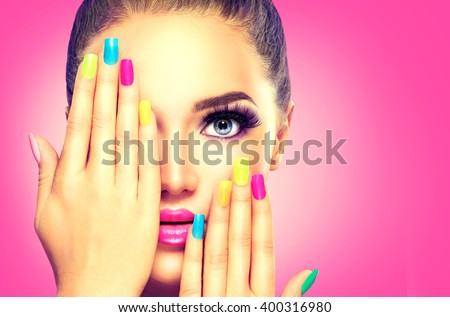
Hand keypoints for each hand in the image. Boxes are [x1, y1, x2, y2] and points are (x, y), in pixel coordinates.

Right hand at [29, 45, 159, 295]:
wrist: (97, 289)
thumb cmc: (69, 253)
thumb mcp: (45, 215)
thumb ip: (44, 173)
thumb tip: (37, 137)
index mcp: (66, 183)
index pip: (77, 127)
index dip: (84, 93)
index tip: (91, 66)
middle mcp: (93, 184)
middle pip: (103, 124)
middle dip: (108, 85)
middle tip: (114, 54)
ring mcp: (122, 195)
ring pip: (126, 140)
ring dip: (129, 102)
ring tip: (131, 72)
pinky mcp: (146, 208)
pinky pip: (148, 167)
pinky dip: (148, 139)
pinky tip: (149, 113)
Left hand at [178, 157, 317, 295]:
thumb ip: (290, 297)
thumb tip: (310, 272)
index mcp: (264, 299)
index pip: (265, 247)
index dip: (263, 213)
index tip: (260, 184)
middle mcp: (240, 298)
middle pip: (242, 242)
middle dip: (242, 202)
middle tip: (241, 170)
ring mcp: (214, 303)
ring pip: (218, 252)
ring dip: (220, 217)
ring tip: (222, 186)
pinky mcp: (190, 310)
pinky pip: (190, 277)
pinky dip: (193, 249)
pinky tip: (197, 222)